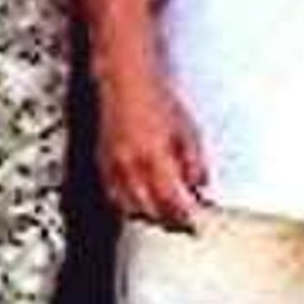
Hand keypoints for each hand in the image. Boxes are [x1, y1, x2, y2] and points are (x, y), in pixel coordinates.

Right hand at [94, 56, 208, 230]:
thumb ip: (194, 162)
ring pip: (130, 208)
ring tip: (165, 215)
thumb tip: (201, 187)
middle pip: (151, 211)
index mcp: (154, 156)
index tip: (197, 224)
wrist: (125, 78)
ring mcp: (113, 166)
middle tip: (185, 224)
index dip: (186, 218)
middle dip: (170, 222)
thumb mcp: (187, 129)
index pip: (172, 203)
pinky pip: (114, 196)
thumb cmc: (156, 98)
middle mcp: (130, 165)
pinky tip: (142, 202)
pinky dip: (129, 204)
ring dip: (149, 215)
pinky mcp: (102, 162)